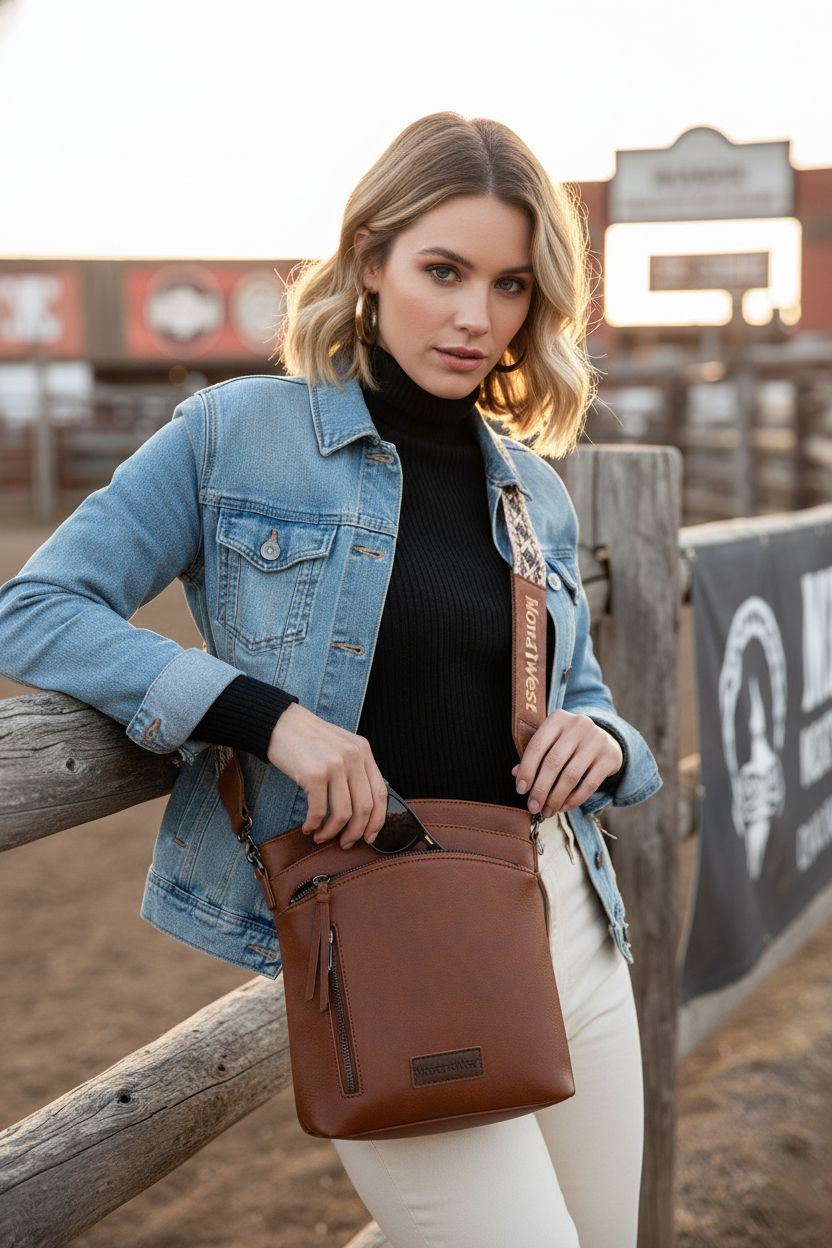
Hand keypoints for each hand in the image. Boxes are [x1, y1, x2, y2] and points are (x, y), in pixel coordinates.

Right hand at [266, 704, 387, 849]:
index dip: (377, 820)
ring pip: (343, 814)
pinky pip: (319, 811)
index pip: (380, 793)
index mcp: (364, 751)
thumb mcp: (341, 746)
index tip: (370, 837)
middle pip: (364, 808)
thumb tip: (363, 810)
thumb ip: (355, 769)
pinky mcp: (314, 774)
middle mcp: (353, 757)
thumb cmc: (309, 740)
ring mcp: (334, 765)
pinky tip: (308, 827)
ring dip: (332, 832)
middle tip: (344, 843)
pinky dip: (314, 825)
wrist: (281, 723)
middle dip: (355, 832)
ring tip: (321, 836)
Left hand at [511, 710, 622, 817]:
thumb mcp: (551, 742)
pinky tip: (563, 807)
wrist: (605, 739)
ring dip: (556, 798)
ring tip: (547, 811)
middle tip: (533, 807)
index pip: (537, 746)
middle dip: (540, 789)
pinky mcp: (610, 756)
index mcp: (558, 719)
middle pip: (553, 762)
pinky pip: (589, 784)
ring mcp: (596, 740)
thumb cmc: (569, 743)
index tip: (521, 790)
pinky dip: (574, 800)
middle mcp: (578, 725)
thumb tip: (516, 775)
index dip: (527, 770)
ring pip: (570, 776)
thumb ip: (535, 756)